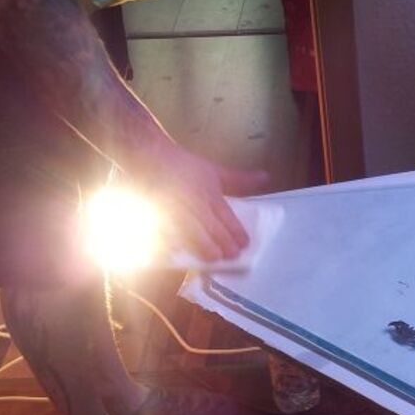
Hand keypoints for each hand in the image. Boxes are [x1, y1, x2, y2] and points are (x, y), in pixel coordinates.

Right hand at [137, 144, 270, 262]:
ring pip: (188, 230)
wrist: (149, 156)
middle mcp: (192, 201)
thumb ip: (240, 180)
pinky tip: (175, 254)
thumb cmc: (183, 166)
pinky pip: (161, 230)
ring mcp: (172, 209)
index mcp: (207, 192)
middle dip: (222, 241)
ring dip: (201, 245)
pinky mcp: (154, 214)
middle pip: (209, 224)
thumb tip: (266, 178)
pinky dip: (168, 242)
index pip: (225, 214)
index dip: (235, 230)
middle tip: (232, 255)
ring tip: (212, 258)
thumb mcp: (214, 171)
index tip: (244, 243)